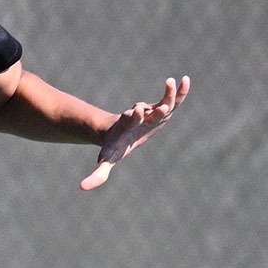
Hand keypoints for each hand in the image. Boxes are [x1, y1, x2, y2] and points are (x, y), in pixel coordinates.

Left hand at [81, 75, 188, 189]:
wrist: (117, 130)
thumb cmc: (113, 146)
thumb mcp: (107, 160)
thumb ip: (97, 174)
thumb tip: (81, 188)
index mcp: (128, 128)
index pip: (130, 121)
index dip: (134, 116)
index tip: (136, 110)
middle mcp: (140, 118)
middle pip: (147, 112)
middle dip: (152, 109)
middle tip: (160, 106)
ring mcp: (151, 113)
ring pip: (162, 103)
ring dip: (168, 94)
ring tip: (171, 81)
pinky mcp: (161, 110)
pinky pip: (173, 100)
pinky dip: (180, 92)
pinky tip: (186, 80)